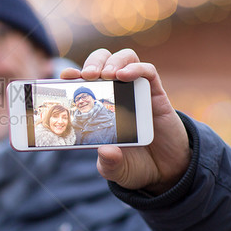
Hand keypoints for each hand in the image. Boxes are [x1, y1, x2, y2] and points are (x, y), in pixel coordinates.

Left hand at [61, 48, 189, 193]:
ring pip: (124, 59)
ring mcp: (136, 92)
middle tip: (87, 76)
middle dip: (92, 63)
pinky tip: (125, 75)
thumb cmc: (136, 165)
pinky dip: (136, 68)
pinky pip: (148, 72)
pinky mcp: (156, 94)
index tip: (64, 76)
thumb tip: (105, 151)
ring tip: (106, 75)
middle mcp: (117, 94)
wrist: (167, 172)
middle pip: (102, 62)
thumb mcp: (116, 170)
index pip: (84, 82)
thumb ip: (109, 163)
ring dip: (112, 62)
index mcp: (99, 108)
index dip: (73, 75)